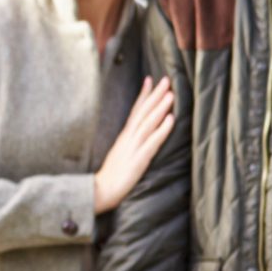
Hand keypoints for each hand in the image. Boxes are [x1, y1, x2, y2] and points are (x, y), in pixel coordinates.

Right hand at [93, 77, 175, 213]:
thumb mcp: (120, 154)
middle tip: (166, 79)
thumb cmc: (110, 176)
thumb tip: (136, 134)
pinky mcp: (139, 159)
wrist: (100, 191)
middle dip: (155, 94)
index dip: (144, 94)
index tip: (150, 79)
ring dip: (160, 107)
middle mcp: (129, 138)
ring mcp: (133, 147)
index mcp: (124, 136)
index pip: (135, 111)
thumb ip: (128, 143)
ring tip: (170, 93)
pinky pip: (153, 142)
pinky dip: (162, 129)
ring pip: (148, 123)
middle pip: (143, 112)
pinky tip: (171, 120)